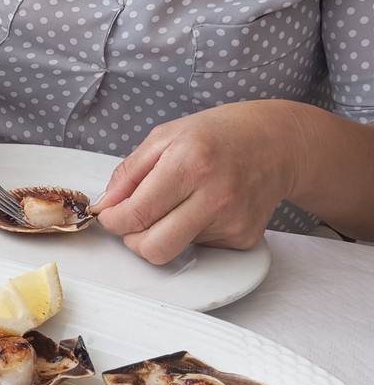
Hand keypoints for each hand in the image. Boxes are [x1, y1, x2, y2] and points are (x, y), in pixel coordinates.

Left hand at [90, 101, 300, 263]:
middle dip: (133, 241)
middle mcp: (215, 196)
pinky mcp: (244, 238)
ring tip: (175, 204)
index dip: (113, 221)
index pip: (137, 214)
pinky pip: (199, 248)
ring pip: (175, 250)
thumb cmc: (218, 134)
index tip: (110, 216)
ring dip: (162, 234)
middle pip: (155, 248)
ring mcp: (233, 221)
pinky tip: (203, 207)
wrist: (277, 143)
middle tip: (133, 222)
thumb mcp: (164, 136)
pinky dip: (189, 232)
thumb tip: (107, 205)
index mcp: (189, 165)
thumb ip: (128, 173)